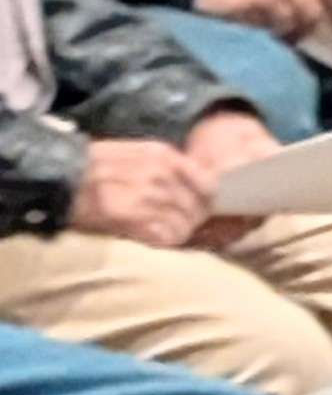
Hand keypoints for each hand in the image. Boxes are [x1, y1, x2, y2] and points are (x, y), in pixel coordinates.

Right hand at [69, 137, 220, 248]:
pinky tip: (154, 239)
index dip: (207, 200)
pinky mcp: (130, 217)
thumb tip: (201, 183)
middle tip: (182, 226)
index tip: (200, 208)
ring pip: (184, 224)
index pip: (208, 182)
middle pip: (198, 206)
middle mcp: (160, 174)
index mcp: (163, 156)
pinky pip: (165, 236)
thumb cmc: (96, 166)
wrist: (60, 178)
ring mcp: (146, 195)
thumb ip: (168, 165)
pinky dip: (164, 241)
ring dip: (179, 233)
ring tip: (165, 233)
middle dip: (194, 220)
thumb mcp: (136, 153)